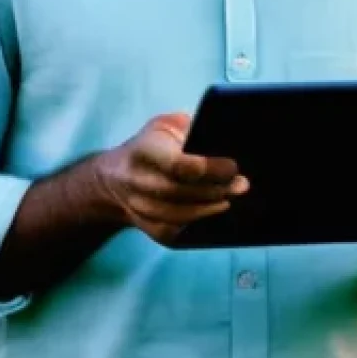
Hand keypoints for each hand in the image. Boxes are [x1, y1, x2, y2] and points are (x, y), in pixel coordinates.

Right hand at [94, 113, 249, 245]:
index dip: (209, 169)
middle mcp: (137, 181)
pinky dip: (198, 224)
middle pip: (182, 193)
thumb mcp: (166, 126)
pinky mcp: (147, 228)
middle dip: (217, 190)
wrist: (115, 177)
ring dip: (211, 208)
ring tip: (230, 197)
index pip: (178, 165)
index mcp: (144, 150)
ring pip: (179, 216)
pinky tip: (214, 212)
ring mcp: (139, 208)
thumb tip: (224, 140)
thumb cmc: (151, 145)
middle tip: (241, 185)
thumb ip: (191, 130)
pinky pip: (176, 231)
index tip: (232, 167)